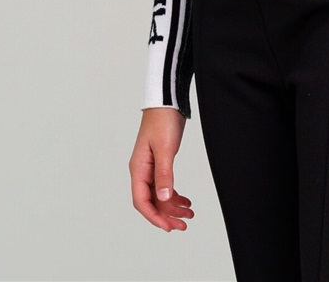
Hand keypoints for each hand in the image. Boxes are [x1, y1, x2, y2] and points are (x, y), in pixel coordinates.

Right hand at [129, 107, 193, 231]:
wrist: (167, 101)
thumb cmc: (163, 121)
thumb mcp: (165, 149)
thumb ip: (164, 174)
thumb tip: (164, 198)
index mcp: (138, 168)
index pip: (141, 201)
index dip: (154, 216)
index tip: (168, 227)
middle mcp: (142, 170)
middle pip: (151, 201)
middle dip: (166, 215)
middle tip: (184, 224)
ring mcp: (150, 167)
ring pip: (159, 195)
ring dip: (173, 206)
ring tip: (189, 214)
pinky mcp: (159, 162)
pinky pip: (164, 185)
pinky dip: (175, 194)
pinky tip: (186, 200)